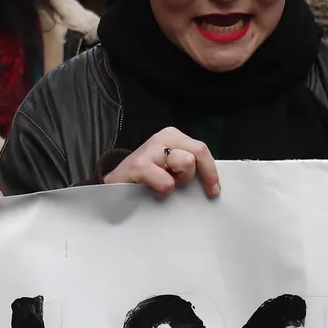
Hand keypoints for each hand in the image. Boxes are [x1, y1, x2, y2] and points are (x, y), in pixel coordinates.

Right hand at [104, 128, 219, 197]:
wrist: (114, 187)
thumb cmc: (146, 179)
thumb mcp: (170, 166)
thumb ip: (188, 166)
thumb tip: (212, 181)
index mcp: (172, 136)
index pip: (202, 150)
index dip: (211, 172)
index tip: (213, 191)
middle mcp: (162, 138)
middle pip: (198, 152)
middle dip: (196, 174)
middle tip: (182, 186)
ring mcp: (150, 150)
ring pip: (186, 163)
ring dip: (177, 182)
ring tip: (162, 184)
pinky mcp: (139, 166)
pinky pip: (167, 182)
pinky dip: (163, 191)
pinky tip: (150, 189)